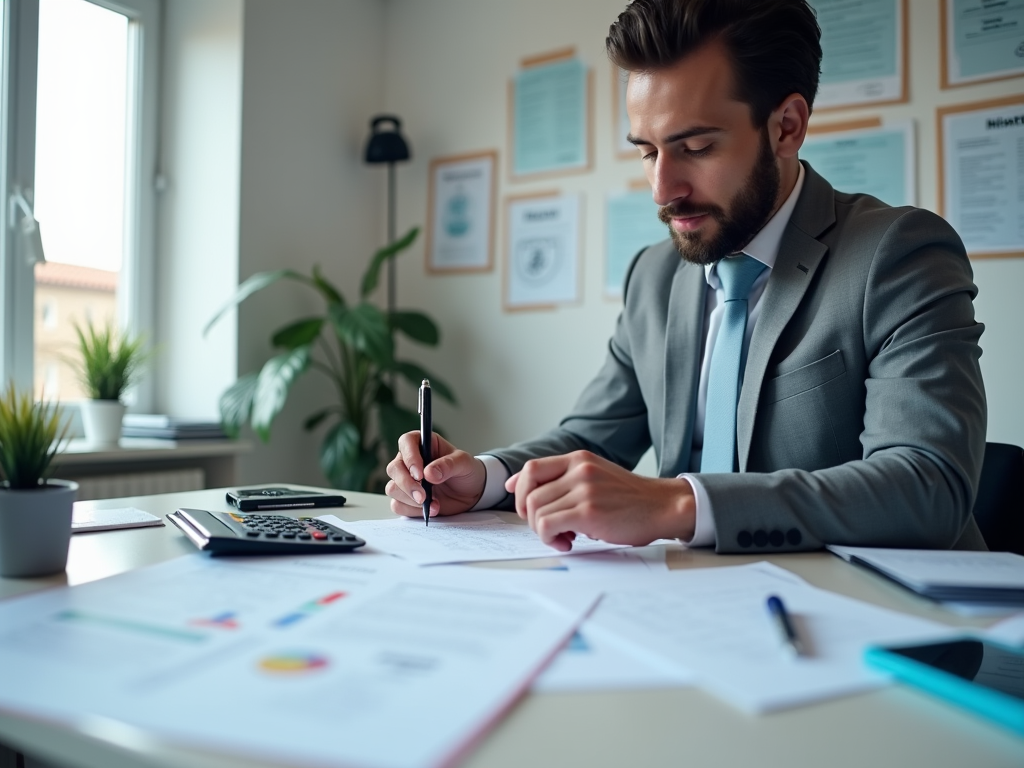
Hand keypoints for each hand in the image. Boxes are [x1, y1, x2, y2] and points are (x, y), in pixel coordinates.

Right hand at [385, 431, 485, 517]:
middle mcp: (409, 460)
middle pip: (394, 468)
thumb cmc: (466, 471)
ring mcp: (405, 480)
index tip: (420, 474)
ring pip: (393, 488)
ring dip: (411, 500)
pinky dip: (413, 511)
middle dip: (407, 484)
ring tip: (434, 504)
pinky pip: (398, 505)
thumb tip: (429, 473)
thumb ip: (448, 465)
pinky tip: (431, 509)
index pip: (406, 442)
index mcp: (422, 443)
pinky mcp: (406, 498)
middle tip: (423, 497)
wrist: (471, 492)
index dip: (410, 458)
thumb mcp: (464, 463)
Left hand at [506, 451, 695, 551]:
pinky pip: (547, 525)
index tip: (524, 507)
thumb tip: (514, 485)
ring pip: (536, 512)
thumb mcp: (595, 476)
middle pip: (530, 495)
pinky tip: (568, 542)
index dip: (519, 490)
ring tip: (564, 537)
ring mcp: (583, 490)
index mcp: (578, 459)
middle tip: (549, 529)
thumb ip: (562, 479)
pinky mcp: (588, 511)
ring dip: (543, 531)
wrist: (663, 506)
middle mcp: (578, 470)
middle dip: (531, 518)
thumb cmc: (629, 498)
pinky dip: (550, 539)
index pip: (531, 469)